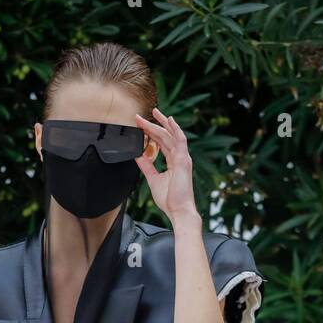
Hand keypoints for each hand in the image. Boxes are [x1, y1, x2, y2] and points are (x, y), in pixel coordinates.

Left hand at [135, 108, 199, 224]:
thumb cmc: (169, 199)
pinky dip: (175, 129)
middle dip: (153, 125)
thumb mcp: (153, 179)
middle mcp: (179, 157)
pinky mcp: (184, 160)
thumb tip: (138, 155)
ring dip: (161, 123)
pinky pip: (180, 141)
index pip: (161, 143)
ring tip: (153, 112)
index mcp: (173, 161)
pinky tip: (169, 120)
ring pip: (171, 135)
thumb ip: (146, 166)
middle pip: (165, 136)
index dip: (151, 133)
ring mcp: (183, 157)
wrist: (178, 210)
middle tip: (141, 117)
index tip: (140, 126)